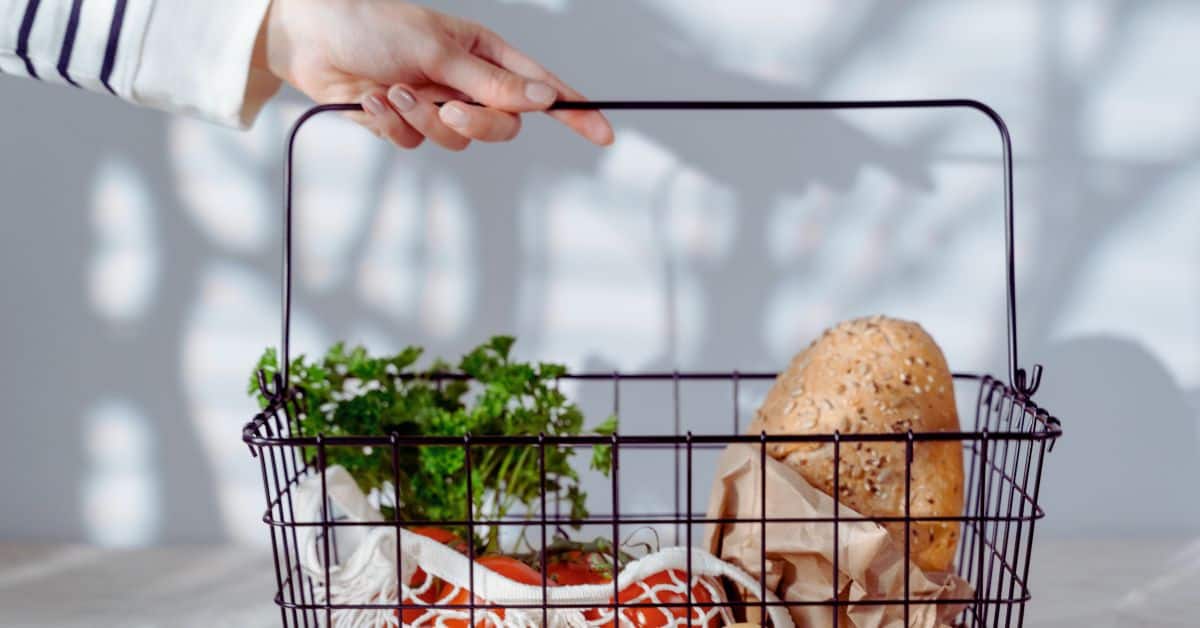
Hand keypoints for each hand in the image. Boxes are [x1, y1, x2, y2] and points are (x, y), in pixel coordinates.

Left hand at [254, 0, 613, 149]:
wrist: (309, 35)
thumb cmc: (371, 22)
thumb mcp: (438, 50)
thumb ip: (490, 83)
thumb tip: (542, 101)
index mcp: (484, 53)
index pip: (540, 86)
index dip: (574, 111)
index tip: (603, 132)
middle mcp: (465, 81)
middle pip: (502, 126)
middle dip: (475, 124)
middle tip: (447, 110)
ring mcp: (435, 104)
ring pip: (457, 141)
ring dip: (422, 120)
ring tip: (392, 91)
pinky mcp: (403, 124)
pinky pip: (415, 144)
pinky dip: (392, 125)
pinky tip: (369, 99)